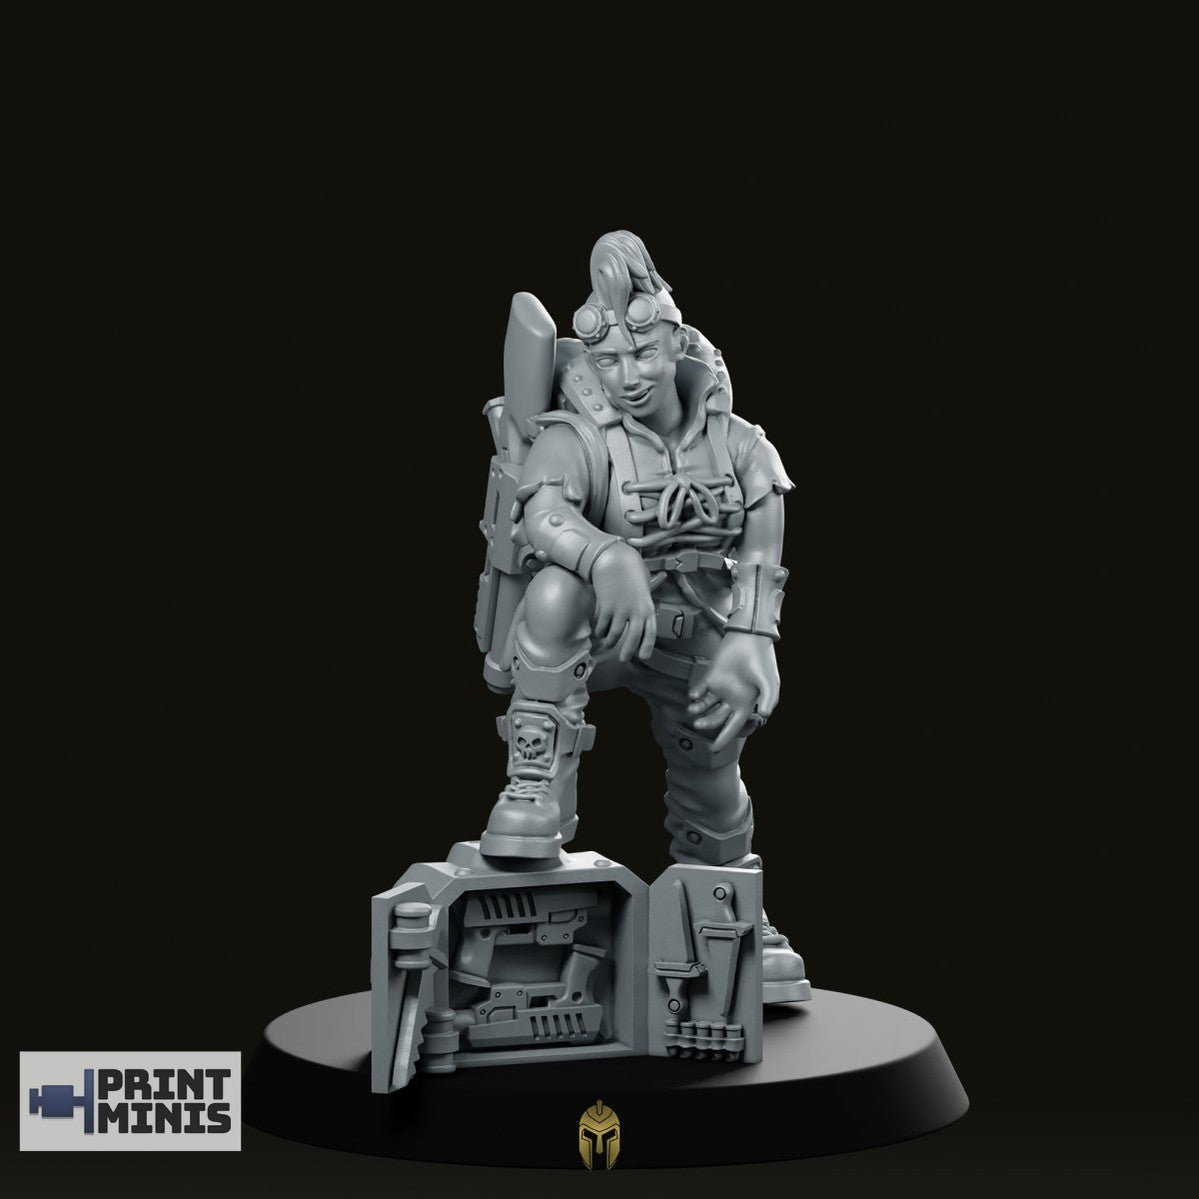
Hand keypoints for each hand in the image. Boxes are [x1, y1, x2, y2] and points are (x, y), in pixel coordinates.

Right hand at [591, 541, 656, 662]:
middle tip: (623, 659)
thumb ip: (644, 609)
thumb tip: (642, 627)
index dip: (647, 646)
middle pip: (633, 637)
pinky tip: (599, 632)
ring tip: (608, 643)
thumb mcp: (644, 592)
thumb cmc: (631, 576)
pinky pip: (602, 626)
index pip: (650, 632)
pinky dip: (600, 631)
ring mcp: (621, 609)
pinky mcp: (607, 606)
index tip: (643, 657)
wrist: (616, 561)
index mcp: (648, 608)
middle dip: (627, 651)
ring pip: (615, 634)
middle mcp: (636, 610)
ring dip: (610, 641)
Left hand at [687, 631, 780, 751]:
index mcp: (745, 704)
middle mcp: (732, 698)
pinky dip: (695, 694)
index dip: (724, 738)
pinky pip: (700, 689)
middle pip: (717, 718)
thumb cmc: (762, 661)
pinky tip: (693, 696)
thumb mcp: (770, 682)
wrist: (750, 638)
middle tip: (698, 724)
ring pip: (706, 706)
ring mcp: (721, 687)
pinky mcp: (712, 675)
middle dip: (707, 724)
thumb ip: (769, 699)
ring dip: (698, 710)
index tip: (713, 749)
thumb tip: (765, 715)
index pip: (733, 726)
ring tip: (693, 711)